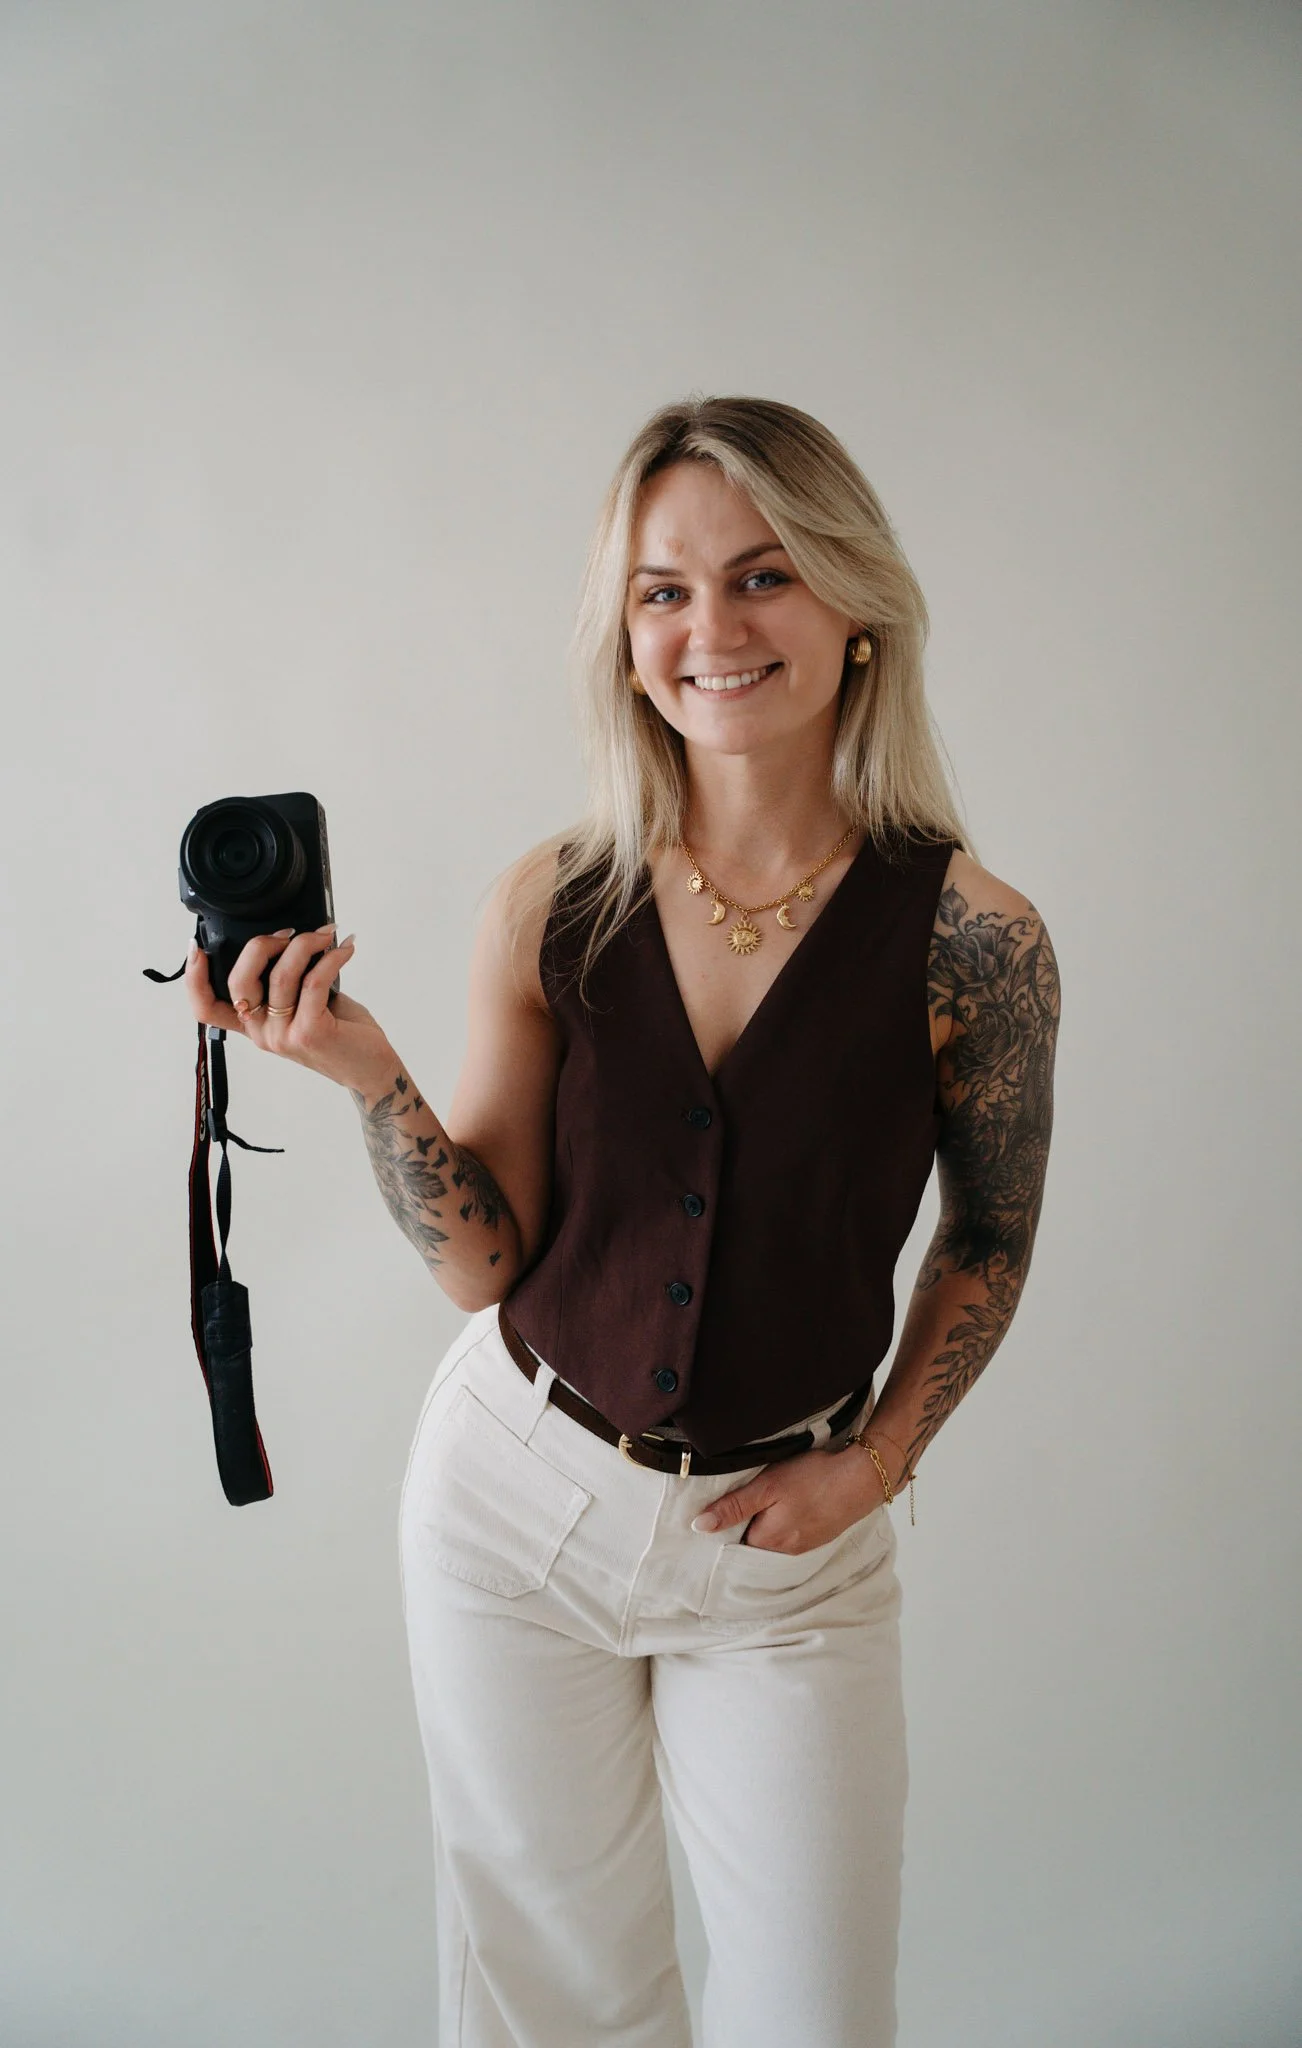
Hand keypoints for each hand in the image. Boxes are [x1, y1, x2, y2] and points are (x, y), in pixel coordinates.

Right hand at [184, 925, 395, 1097]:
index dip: (193, 978)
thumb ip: (285, 982)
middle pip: (240, 979)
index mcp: (253, 1025)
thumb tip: (286, 938)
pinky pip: (314, 980)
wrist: (371, 1069)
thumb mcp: (302, 1007)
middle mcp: (262, 1033)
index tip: (195, 946)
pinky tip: (345, 950)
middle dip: (262, 944)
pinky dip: (332, 958)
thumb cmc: (340, 1033)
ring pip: (281, 974)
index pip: (206, 1008)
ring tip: (327, 935)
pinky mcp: (310, 1032)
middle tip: (291, 934)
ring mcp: (283, 1035)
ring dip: (306, 944)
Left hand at [691, 1442, 886, 1553]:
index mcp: (768, 1542)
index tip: (725, 1506)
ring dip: (767, 1522)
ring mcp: (805, 1546)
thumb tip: (699, 1527)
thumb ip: (734, 1507)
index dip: (726, 1525)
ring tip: (769, 1498)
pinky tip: (791, 1503)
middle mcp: (785, 1552)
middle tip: (748, 1496)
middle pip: (753, 1543)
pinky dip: (786, 1522)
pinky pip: (792, 1535)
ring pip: (773, 1539)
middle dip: (747, 1524)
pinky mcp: (818, 1536)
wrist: (863, 1477)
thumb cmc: (814, 1478)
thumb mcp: (767, 1486)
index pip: (733, 1542)